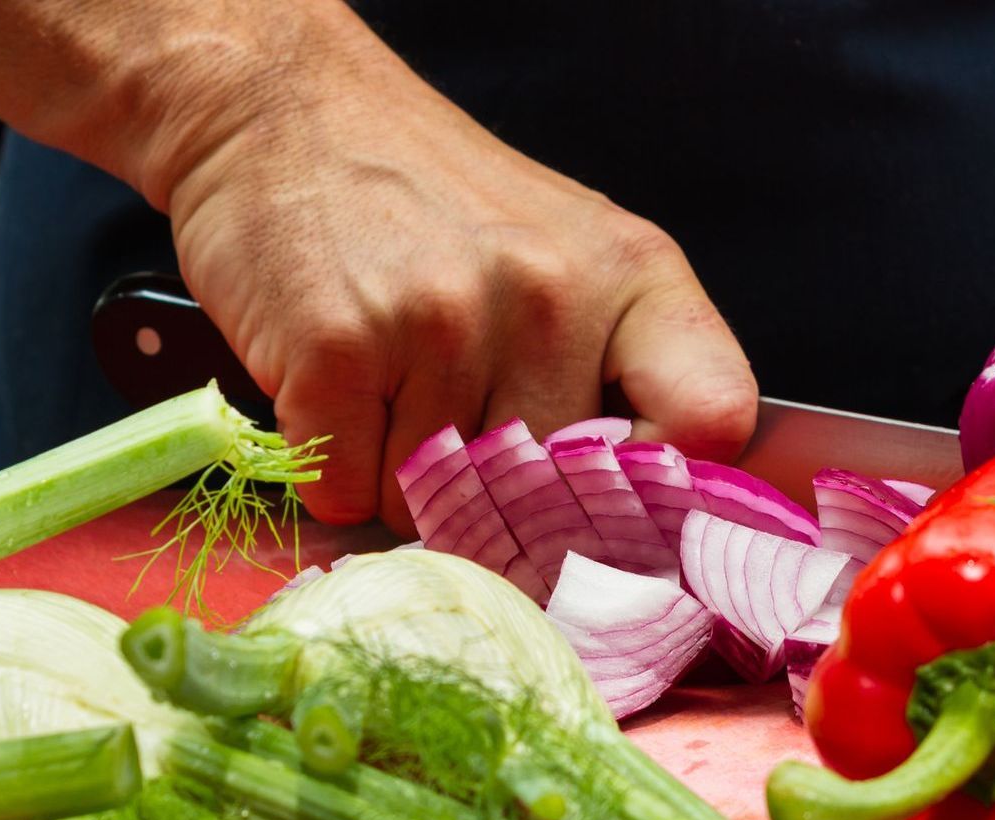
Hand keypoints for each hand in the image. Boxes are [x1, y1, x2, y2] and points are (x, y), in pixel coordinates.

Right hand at [151, 10, 755, 531]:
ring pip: (437, 505)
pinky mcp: (340, 351)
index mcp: (631, 274)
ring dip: (398, 474)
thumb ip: (610, 370)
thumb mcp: (564, 252)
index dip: (665, 492)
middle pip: (548, 502)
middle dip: (493, 496)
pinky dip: (330, 465)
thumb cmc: (426, 200)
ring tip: (382, 373)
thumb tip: (614, 531)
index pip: (712, 418)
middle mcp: (551, 296)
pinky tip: (331, 385)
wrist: (282, 113)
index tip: (613, 504)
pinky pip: (348, 491)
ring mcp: (444, 321)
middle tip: (448, 411)